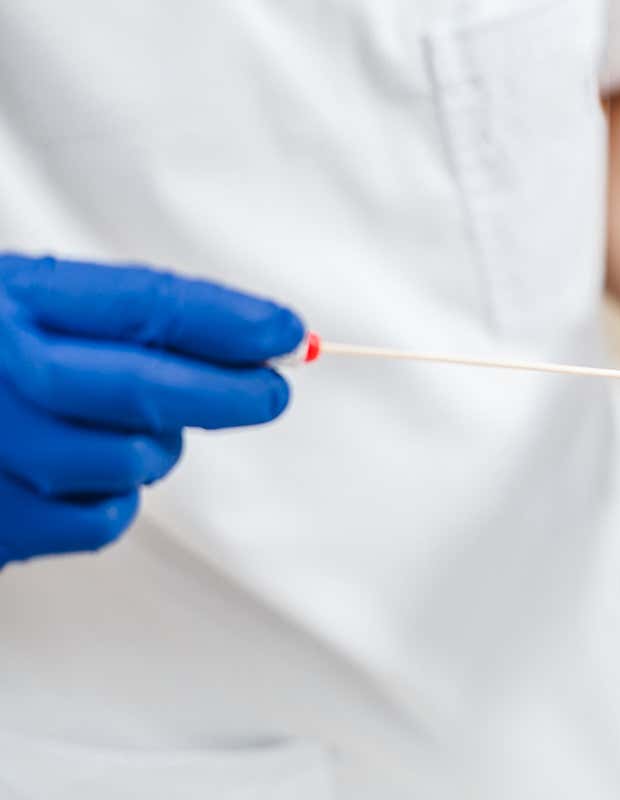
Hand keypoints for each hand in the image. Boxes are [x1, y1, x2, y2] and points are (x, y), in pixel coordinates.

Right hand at [0, 254, 303, 567]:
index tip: (288, 333)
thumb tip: (254, 345)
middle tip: (273, 393)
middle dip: (225, 392)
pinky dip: (112, 501)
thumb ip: (119, 323)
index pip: (139, 304)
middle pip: (139, 387)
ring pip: (127, 461)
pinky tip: (78, 478)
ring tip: (125, 433)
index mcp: (7, 299)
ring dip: (153, 451)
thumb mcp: (26, 312)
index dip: (225, 320)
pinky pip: (100, 519)